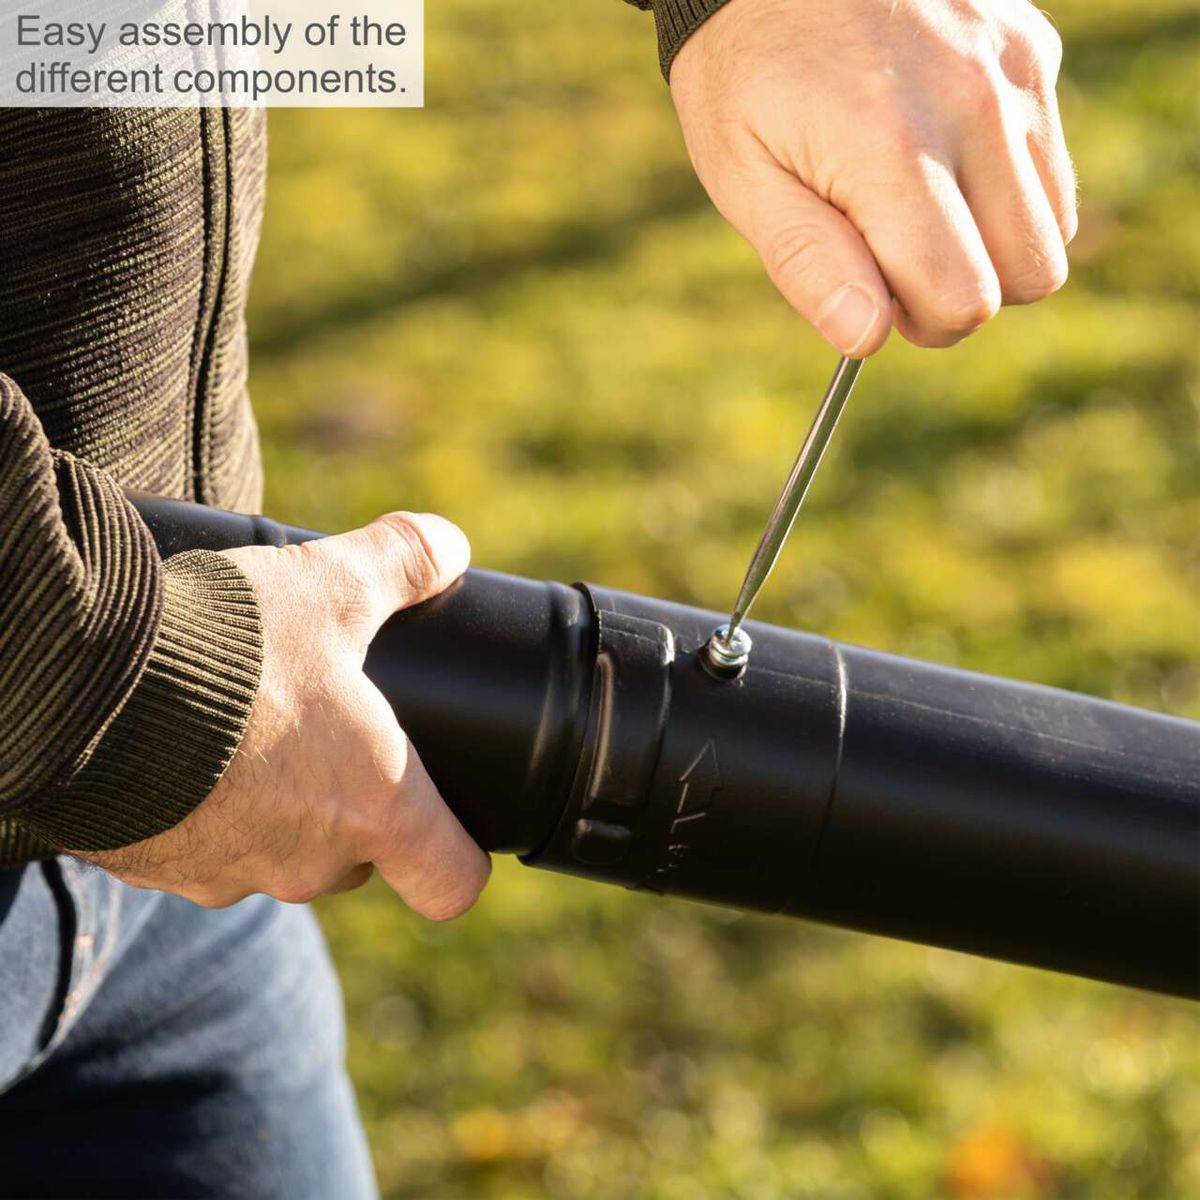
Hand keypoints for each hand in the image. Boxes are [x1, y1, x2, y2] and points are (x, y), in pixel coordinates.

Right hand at [84, 512, 490, 917]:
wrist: (85, 683)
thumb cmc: (231, 645)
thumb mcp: (332, 585)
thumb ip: (403, 561)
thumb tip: (451, 543)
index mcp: (376, 808)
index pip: (450, 884)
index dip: (459, 856)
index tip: (448, 819)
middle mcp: (309, 861)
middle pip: (360, 858)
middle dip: (355, 807)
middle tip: (334, 736)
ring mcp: (229, 874)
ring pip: (280, 856)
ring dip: (278, 809)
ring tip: (253, 730)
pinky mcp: (158, 870)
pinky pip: (203, 851)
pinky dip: (206, 812)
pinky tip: (188, 752)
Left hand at [670, 0, 1075, 353]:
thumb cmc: (745, 73)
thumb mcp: (743, 176)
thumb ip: (808, 264)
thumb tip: (866, 340)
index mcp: (893, 154)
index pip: (963, 301)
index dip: (918, 323)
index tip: (873, 291)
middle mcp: (974, 110)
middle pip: (1029, 276)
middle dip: (963, 293)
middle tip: (894, 256)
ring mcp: (1012, 74)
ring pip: (1053, 226)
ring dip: (992, 244)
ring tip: (917, 206)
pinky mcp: (1030, 49)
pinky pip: (1050, 163)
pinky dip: (1007, 185)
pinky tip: (944, 155)